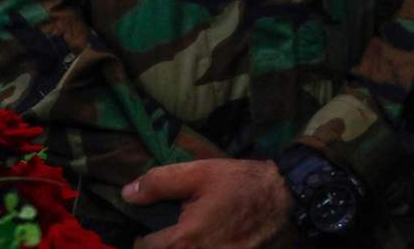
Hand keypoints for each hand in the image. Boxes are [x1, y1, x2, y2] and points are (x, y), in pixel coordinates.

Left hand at [124, 159, 297, 248]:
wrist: (286, 200)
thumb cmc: (239, 184)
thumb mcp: (197, 173)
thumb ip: (158, 183)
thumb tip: (127, 195)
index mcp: (187, 240)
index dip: (138, 239)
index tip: (140, 227)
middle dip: (158, 246)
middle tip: (156, 232)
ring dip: (177, 247)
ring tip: (175, 235)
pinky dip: (199, 248)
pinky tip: (199, 239)